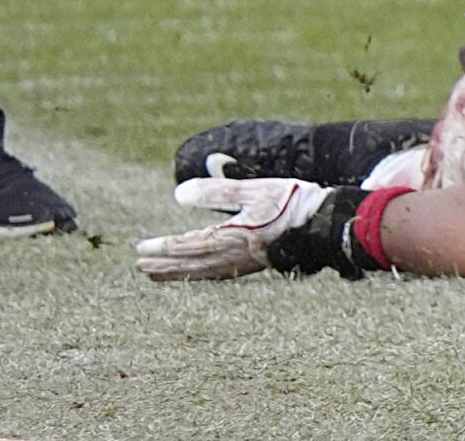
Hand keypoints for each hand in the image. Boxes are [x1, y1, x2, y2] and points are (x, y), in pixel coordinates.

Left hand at [135, 177, 329, 281]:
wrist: (324, 222)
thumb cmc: (291, 201)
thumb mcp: (253, 189)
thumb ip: (216, 192)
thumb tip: (179, 195)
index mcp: (232, 236)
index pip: (188, 244)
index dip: (163, 247)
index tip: (141, 248)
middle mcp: (235, 255)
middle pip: (190, 263)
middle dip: (164, 264)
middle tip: (141, 265)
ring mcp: (245, 262)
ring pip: (202, 271)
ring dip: (177, 272)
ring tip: (157, 273)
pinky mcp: (254, 264)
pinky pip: (217, 274)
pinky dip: (198, 275)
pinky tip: (194, 273)